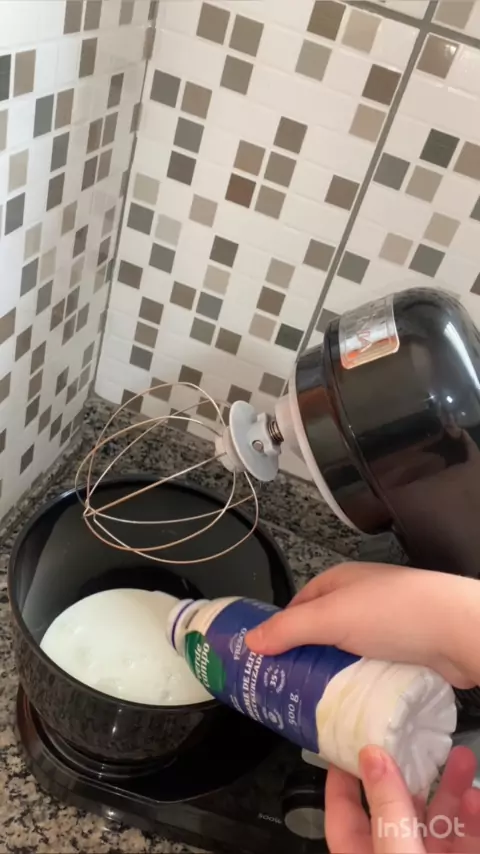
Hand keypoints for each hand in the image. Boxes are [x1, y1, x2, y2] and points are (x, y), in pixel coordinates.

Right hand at [246, 562, 479, 687]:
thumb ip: (288, 628)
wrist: (457, 631)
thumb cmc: (396, 612)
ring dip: (331, 679)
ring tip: (312, 706)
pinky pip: (368, 673)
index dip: (279, 633)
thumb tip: (251, 641)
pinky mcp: (400, 654)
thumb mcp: (331, 617)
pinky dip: (357, 688)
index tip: (263, 663)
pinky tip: (347, 706)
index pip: (297, 608)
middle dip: (304, 663)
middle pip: (319, 636)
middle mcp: (358, 603)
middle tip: (284, 693)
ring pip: (344, 658)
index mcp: (338, 583)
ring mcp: (382, 629)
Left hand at [326, 745, 479, 852]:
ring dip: (451, 791)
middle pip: (398, 810)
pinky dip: (472, 821)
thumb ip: (387, 809)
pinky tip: (476, 799)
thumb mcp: (397, 852)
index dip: (345, 775)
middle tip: (418, 740)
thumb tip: (370, 755)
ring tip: (462, 758)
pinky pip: (464, 842)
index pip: (343, 812)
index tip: (354, 740)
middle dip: (412, 774)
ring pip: (437, 824)